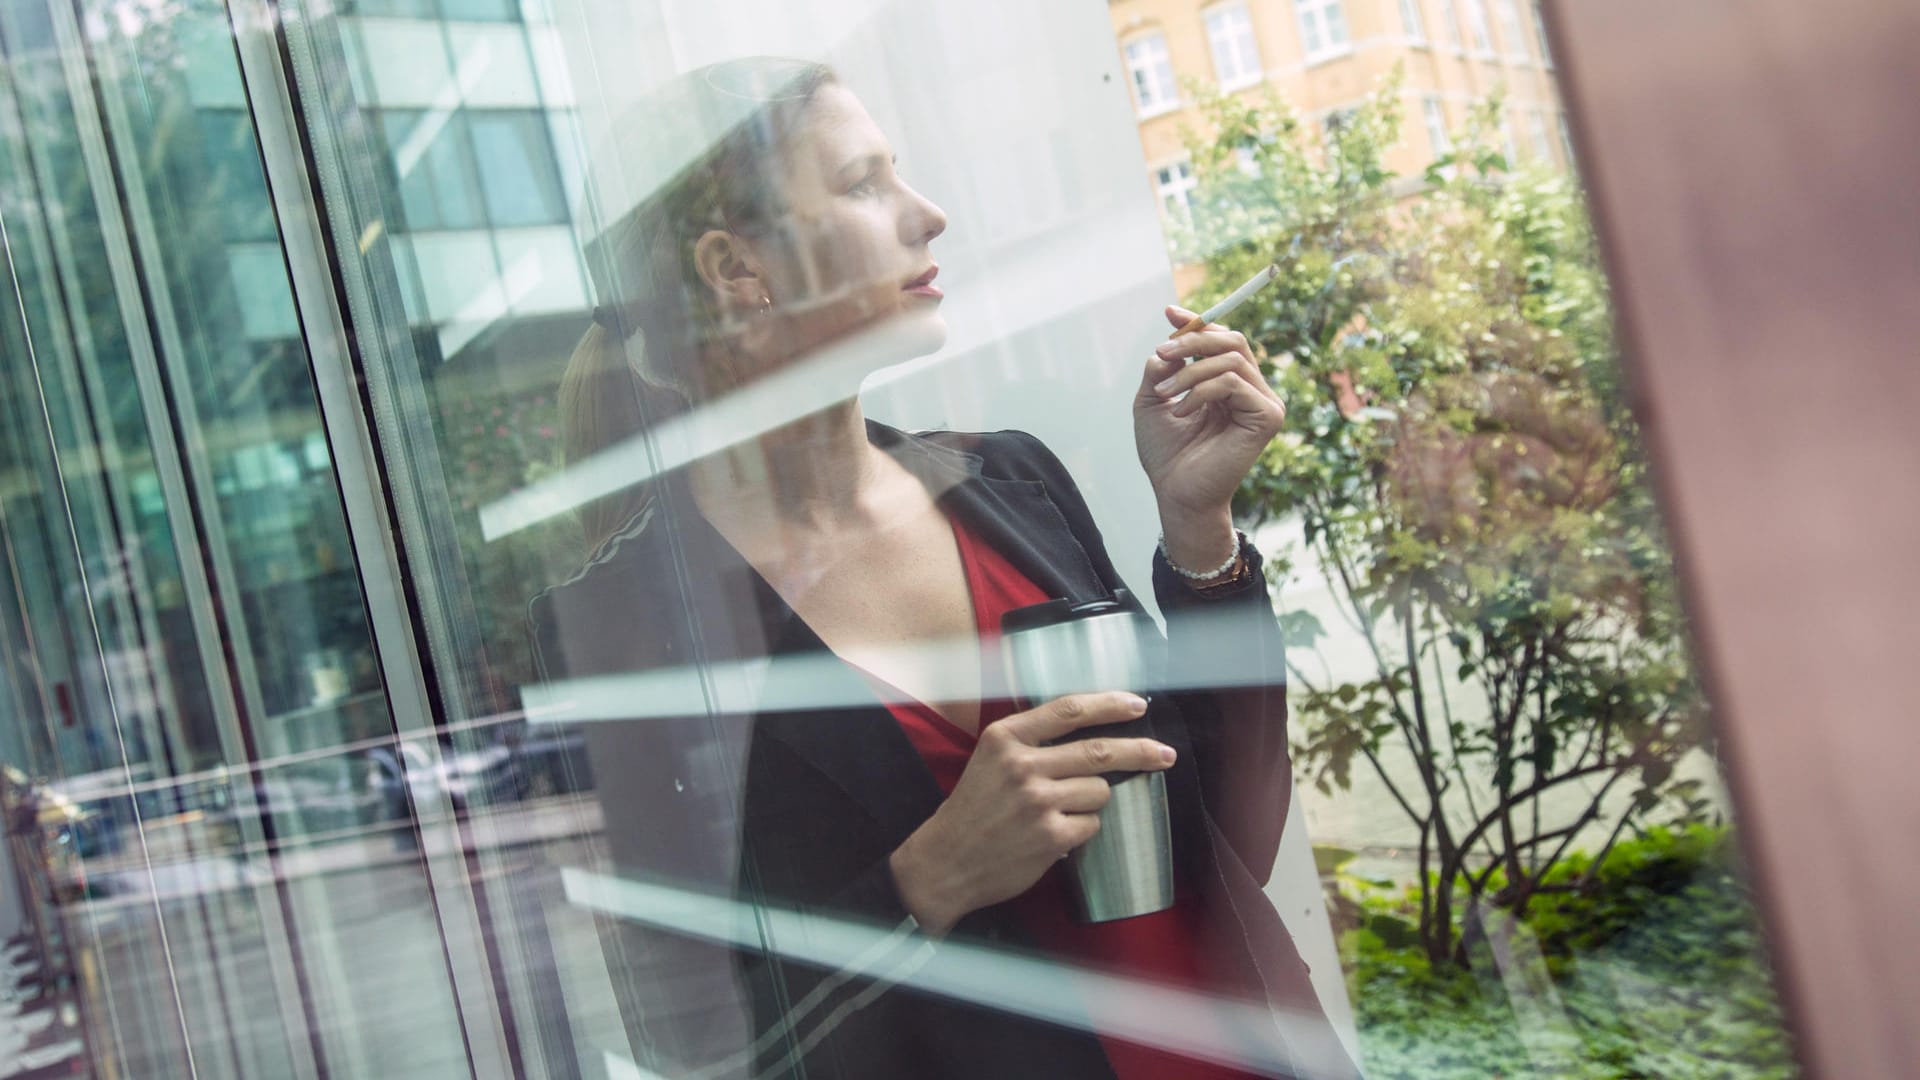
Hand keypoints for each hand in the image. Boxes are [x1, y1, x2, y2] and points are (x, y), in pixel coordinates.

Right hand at [888, 692, 1175, 935]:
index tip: (1138, 705)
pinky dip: (1082, 829)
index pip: (1069, 710)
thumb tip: (1094, 730)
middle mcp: (1021, 764)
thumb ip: (1032, 741)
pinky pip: (1092, 824)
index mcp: (1005, 737)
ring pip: (1100, 791)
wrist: (946, 861)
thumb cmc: (974, 808)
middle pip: (1099, 750)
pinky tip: (1056, 834)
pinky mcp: (1050, 836)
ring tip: (1062, 811)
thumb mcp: (991, 758)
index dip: (1110, 704)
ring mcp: (1037, 801)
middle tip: (1165, 755)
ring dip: (1092, 801)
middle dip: (1141, 751)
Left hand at [1133, 307, 1287, 566]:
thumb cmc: (1166, 454)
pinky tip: (1183, 412)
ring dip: (1190, 372)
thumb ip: (1162, 365)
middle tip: (1162, 353)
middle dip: (1193, 340)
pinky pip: (1234, 383)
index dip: (1198, 322)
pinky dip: (1202, 391)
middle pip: (1233, 340)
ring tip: (1165, 393)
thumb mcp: (1153, 399)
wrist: (1175, 494)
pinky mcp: (1268, 418)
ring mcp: (1264, 404)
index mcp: (1230, 385)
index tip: (1169, 312)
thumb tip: (1172, 332)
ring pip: (1232, 359)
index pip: (1223, 341)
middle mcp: (1252, 391)